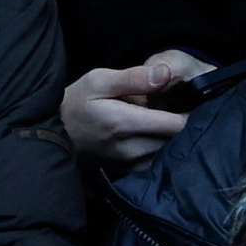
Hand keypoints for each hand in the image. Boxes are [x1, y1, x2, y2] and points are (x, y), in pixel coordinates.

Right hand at [61, 54, 208, 167]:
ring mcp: (130, 164)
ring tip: (167, 119)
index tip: (192, 100)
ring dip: (173, 137)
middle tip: (180, 107)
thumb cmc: (76, 102)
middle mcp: (131, 148)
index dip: (190, 111)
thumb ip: (134, 77)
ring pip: (169, 151)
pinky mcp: (129, 171)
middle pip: (177, 139)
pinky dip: (163, 148)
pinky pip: (158, 161)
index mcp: (124, 123)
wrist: (53, 134)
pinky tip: (156, 134)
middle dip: (183, 123)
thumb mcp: (99, 80)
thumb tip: (166, 74)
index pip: (177, 124)